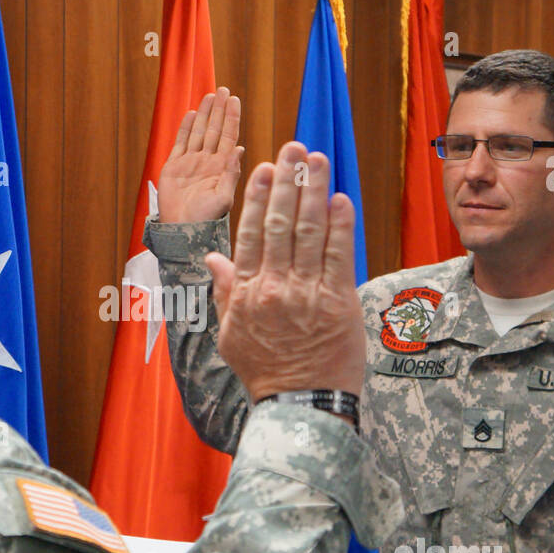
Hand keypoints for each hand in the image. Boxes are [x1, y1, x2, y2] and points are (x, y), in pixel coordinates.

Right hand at [156, 87, 243, 223]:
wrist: (182, 230)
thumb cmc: (206, 218)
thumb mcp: (224, 197)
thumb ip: (231, 173)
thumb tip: (239, 149)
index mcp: (222, 167)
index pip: (228, 136)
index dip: (231, 117)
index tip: (234, 99)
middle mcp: (207, 161)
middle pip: (214, 129)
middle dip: (218, 110)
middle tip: (223, 90)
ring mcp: (191, 162)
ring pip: (199, 132)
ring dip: (204, 114)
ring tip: (209, 96)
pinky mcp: (174, 166)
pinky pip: (180, 142)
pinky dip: (185, 128)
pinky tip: (191, 114)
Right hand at [204, 142, 364, 400]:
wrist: (300, 403)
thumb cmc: (265, 371)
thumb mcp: (231, 335)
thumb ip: (224, 293)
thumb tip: (212, 260)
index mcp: (246, 293)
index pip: (250, 234)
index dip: (258, 198)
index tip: (265, 170)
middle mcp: (274, 288)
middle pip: (280, 224)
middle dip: (288, 182)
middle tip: (293, 149)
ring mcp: (306, 294)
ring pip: (310, 233)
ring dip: (315, 192)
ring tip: (318, 160)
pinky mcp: (337, 303)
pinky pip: (340, 256)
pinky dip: (341, 226)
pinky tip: (340, 200)